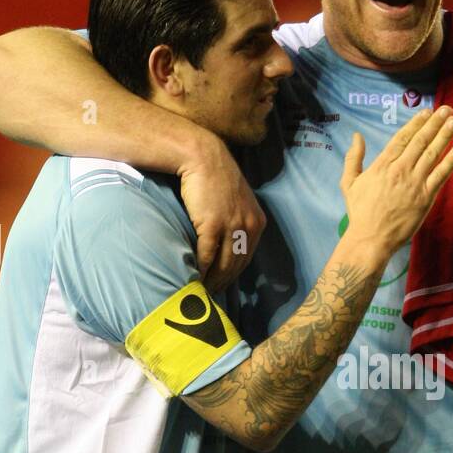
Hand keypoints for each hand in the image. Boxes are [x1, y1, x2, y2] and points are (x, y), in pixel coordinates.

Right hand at [178, 133, 266, 290]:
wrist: (202, 157)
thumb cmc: (215, 177)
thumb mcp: (236, 200)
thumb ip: (238, 220)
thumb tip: (229, 242)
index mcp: (257, 222)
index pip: (247, 257)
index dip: (235, 274)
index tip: (224, 285)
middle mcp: (248, 226)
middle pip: (236, 264)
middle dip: (224, 282)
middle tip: (211, 295)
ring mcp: (232, 226)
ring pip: (223, 263)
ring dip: (213, 280)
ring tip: (201, 291)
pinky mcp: (213, 225)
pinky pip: (207, 255)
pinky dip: (201, 269)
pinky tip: (194, 277)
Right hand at [339, 107, 452, 255]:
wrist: (371, 238)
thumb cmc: (360, 212)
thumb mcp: (349, 183)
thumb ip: (353, 158)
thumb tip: (356, 136)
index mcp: (382, 165)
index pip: (402, 138)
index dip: (416, 123)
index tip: (426, 112)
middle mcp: (400, 169)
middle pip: (420, 141)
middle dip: (434, 123)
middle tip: (446, 109)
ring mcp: (414, 183)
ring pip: (432, 153)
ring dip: (445, 135)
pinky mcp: (425, 197)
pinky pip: (441, 175)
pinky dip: (451, 161)